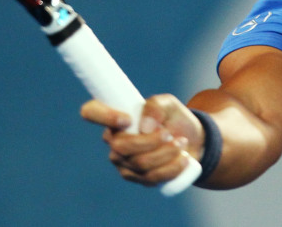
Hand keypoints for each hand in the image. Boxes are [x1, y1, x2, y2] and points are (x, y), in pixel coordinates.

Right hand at [81, 94, 202, 186]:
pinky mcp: (138, 178)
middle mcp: (113, 141)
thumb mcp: (167, 103)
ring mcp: (123, 162)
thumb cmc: (172, 117)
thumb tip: (144, 127)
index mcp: (114, 117)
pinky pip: (151, 178)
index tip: (127, 119)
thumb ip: (155, 106)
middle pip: (120, 147)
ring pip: (139, 164)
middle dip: (150, 142)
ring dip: (165, 154)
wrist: (190, 139)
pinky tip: (183, 159)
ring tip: (181, 143)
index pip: (91, 112)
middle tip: (169, 134)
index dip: (103, 115)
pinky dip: (171, 168)